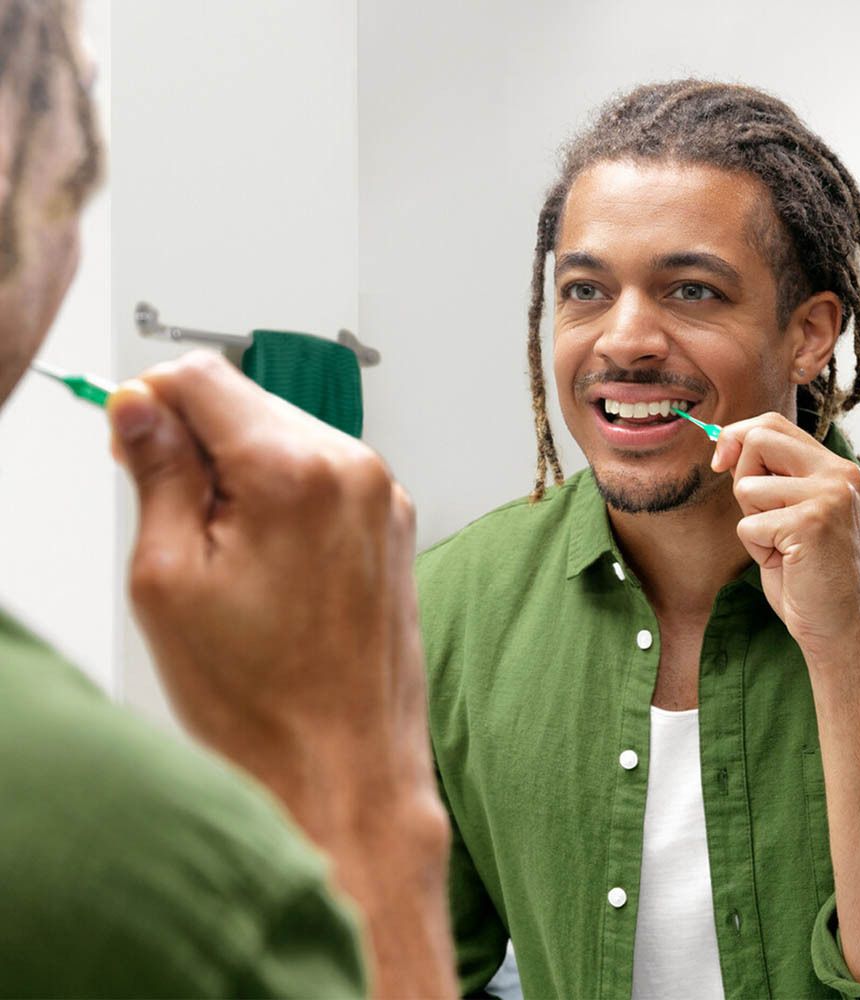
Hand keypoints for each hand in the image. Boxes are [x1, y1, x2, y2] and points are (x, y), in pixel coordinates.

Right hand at [108, 351, 454, 996]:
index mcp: (295, 471)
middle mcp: (354, 470)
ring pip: (287, 438)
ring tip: (233, 562)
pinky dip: (286, 500)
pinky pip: (324, 478)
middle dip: (201, 445)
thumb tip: (140, 408)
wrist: (347, 770)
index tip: (137, 446)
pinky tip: (272, 568)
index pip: (205, 375)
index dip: (154, 402)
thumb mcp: (170, 581)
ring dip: (244, 476)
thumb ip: (157, 474)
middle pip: (250, 404)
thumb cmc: (264, 701)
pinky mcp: (393, 524)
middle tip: (180, 524)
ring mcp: (384, 497)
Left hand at [711, 412, 859, 665]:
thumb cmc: (806, 570)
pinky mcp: (810, 524)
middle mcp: (839, 474)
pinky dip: (756, 548)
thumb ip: (771, 475)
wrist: (836, 625)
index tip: (721, 462)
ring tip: (781, 546)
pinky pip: (748, 524)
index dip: (738, 437)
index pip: (773, 423)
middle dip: (740, 475)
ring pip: (748, 486)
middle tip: (760, 515)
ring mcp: (828, 497)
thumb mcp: (790, 511)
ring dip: (752, 523)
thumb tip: (725, 444)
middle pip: (759, 439)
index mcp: (836, 468)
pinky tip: (784, 561)